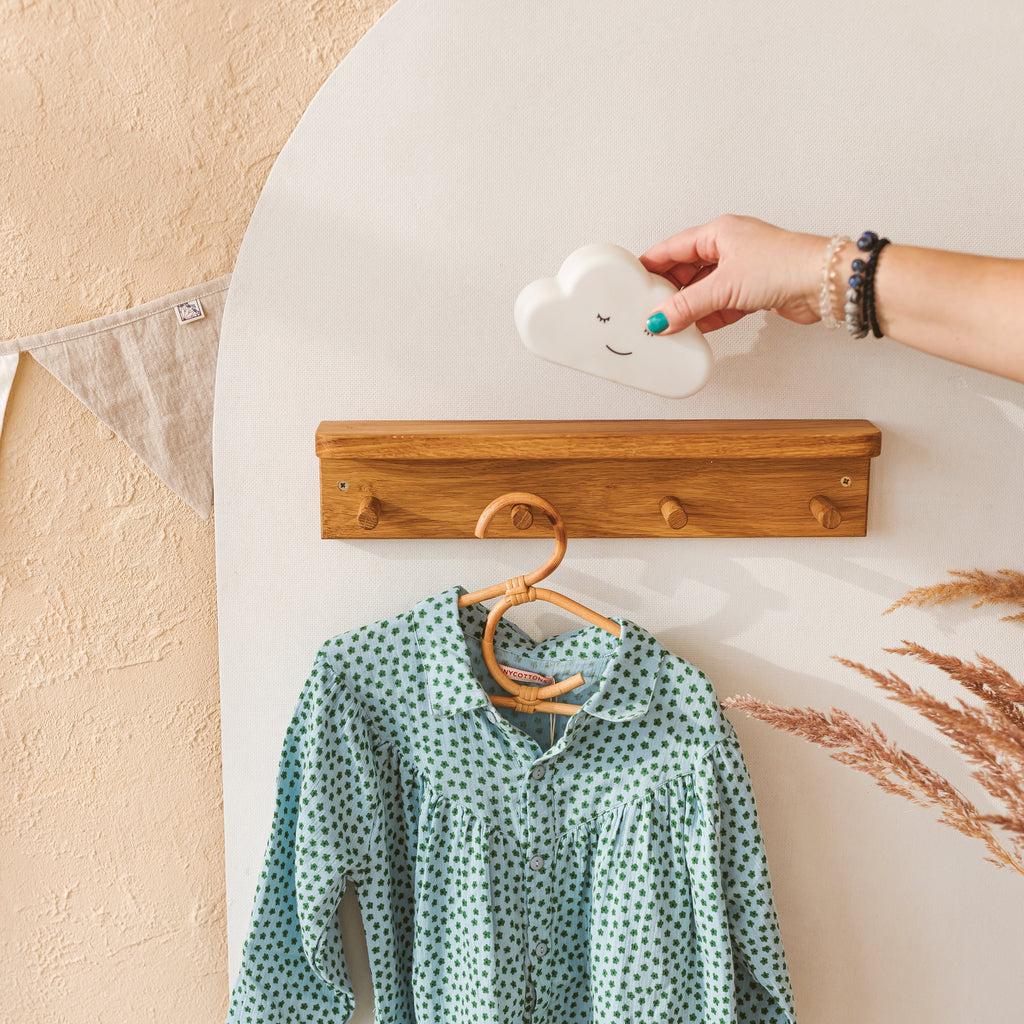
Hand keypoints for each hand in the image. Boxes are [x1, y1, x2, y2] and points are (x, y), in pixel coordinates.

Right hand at [640, 215, 824, 333]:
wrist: (824, 283)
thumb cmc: (786, 264)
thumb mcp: (724, 286)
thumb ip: (688, 306)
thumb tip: (661, 319)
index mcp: (720, 232)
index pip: (673, 248)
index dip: (651, 264)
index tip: (633, 280)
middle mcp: (731, 248)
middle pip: (687, 270)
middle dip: (669, 291)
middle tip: (649, 308)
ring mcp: (743, 270)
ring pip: (705, 290)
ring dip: (689, 307)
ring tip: (670, 322)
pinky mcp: (755, 292)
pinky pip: (721, 305)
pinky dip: (708, 317)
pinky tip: (697, 328)